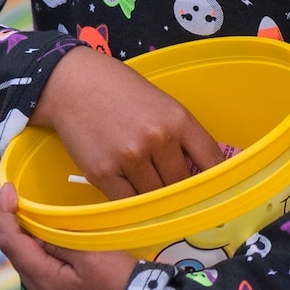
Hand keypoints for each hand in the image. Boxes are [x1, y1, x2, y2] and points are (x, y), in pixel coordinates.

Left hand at [0, 183, 138, 289]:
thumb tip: (39, 237)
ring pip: (44, 282)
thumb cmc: (125, 289)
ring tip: (64, 240)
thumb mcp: (95, 255)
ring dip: (46, 259)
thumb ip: (61, 242)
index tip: (7, 191)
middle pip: (26, 264)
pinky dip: (64, 280)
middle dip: (24, 235)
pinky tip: (85, 275)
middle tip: (34, 210)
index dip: (3, 214)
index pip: (10, 245)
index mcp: (47, 285)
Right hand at [32, 44, 222, 197]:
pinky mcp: (103, 173)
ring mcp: (130, 158)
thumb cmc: (118, 91)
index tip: (218, 195)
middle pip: (181, 185)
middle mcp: (157, 139)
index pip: (211, 161)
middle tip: (176, 197)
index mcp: (178, 119)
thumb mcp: (160, 103)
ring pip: (155, 198)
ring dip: (154, 200)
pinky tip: (130, 195)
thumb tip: (198, 172)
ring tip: (147, 190)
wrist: (72, 84)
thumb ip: (179, 135)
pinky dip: (131, 205)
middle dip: (180, 193)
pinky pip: (127, 203)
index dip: (218, 182)